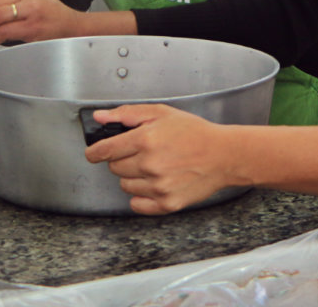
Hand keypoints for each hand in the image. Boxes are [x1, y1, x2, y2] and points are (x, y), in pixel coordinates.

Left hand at [84, 105, 240, 214]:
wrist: (224, 155)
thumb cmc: (195, 133)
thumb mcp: (162, 113)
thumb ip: (128, 114)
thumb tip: (100, 118)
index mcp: (146, 140)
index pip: (104, 150)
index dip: (95, 151)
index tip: (94, 153)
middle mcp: (149, 165)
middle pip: (114, 168)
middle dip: (123, 159)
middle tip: (142, 152)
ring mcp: (158, 187)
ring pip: (125, 186)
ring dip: (133, 177)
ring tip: (154, 166)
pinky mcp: (166, 203)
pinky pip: (137, 204)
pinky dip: (141, 196)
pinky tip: (155, 183)